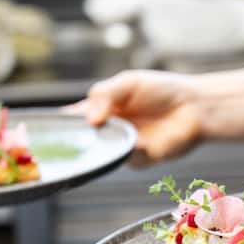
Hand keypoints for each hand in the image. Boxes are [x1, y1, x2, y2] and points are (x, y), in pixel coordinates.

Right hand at [68, 70, 203, 165]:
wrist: (194, 106)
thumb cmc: (162, 90)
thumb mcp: (128, 83)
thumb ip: (104, 95)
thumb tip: (89, 119)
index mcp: (100, 110)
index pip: (72, 119)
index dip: (60, 124)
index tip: (49, 127)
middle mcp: (108, 131)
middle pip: (82, 141)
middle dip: (75, 140)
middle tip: (74, 133)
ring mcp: (122, 147)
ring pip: (102, 153)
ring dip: (103, 144)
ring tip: (109, 129)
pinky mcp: (139, 160)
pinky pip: (126, 158)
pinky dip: (128, 149)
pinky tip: (138, 138)